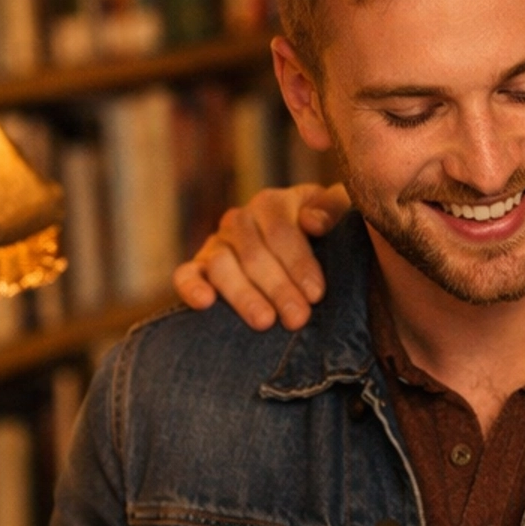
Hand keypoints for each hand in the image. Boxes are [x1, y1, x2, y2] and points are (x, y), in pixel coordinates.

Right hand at [173, 183, 349, 331]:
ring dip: (244, 295)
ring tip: (265, 322)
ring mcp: (217, 243)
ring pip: (221, 264)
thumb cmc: (328, 236)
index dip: (298, 262)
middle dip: (278, 288)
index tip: (317, 293)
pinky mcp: (198, 267)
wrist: (308, 253)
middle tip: (297, 318)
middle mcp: (241, 220)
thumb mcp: (338, 214)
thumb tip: (312, 222)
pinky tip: (205, 303)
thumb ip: (332, 209)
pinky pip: (186, 273)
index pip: (281, 231)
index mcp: (273, 204)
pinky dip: (191, 286)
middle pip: (253, 253)